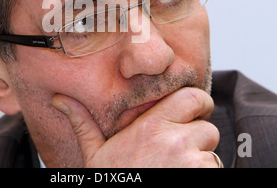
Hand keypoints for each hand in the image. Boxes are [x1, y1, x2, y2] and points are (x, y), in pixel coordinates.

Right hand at [52, 87, 219, 166]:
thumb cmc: (110, 184)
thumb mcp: (94, 155)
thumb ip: (83, 123)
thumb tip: (60, 99)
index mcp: (152, 127)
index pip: (193, 97)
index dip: (197, 103)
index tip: (191, 113)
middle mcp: (175, 141)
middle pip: (207, 127)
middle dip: (199, 136)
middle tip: (180, 150)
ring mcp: (192, 163)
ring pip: (212, 154)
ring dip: (201, 162)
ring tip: (174, 172)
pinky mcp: (203, 177)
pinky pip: (215, 171)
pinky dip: (204, 176)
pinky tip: (179, 179)